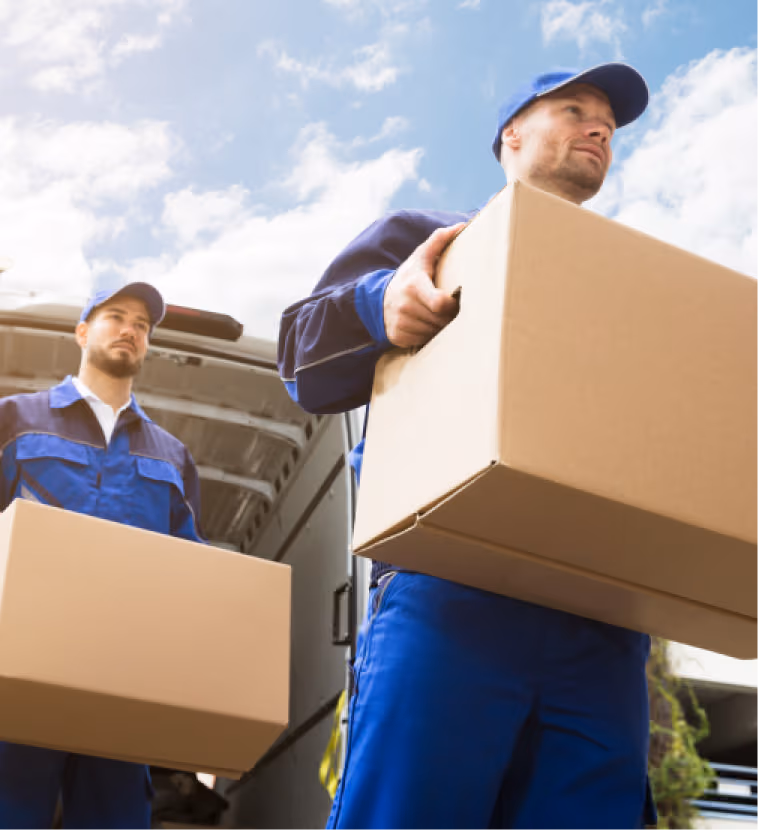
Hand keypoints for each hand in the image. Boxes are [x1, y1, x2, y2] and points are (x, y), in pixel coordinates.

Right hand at [383, 222, 465, 347]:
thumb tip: (461, 226)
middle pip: (440, 320)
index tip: (454, 300)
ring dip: (440, 327)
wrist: (378, 299)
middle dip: (449, 317)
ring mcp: (401, 323)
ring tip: (437, 317)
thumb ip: (439, 240)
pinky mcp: (398, 337)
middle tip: (451, 310)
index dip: (451, 305)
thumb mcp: (420, 257)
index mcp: (414, 285)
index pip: (439, 303)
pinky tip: (425, 325)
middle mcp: (405, 306)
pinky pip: (423, 340)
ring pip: (434, 332)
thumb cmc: (408, 277)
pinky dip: (428, 335)